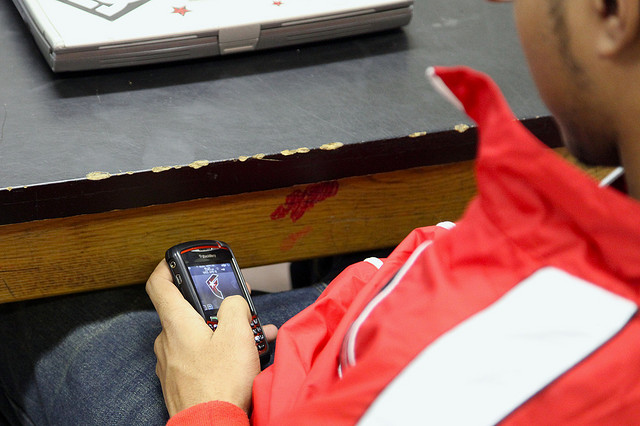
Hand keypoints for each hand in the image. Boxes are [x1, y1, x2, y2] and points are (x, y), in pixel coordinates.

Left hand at [146, 261, 273, 415]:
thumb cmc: (220, 384)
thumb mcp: (237, 334)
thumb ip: (234, 307)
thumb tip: (234, 303)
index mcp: (177, 323)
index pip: (158, 284)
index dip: (167, 266)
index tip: (179, 259)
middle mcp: (168, 341)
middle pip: (187, 310)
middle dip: (215, 305)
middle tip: (237, 303)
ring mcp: (172, 363)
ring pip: (197, 335)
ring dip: (223, 330)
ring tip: (254, 335)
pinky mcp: (180, 380)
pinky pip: (198, 356)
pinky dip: (219, 351)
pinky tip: (244, 356)